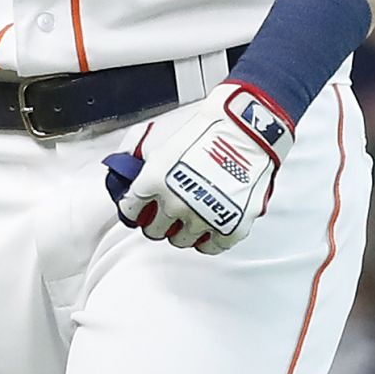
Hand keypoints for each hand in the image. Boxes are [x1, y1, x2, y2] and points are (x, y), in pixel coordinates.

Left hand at [102, 82, 291, 253]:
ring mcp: (202, 217)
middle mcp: (174, 203)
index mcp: (154, 181)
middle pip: (154, 230)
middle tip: (167, 212)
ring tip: (192, 215)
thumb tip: (128, 172)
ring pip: (181, 240)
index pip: (131, 211)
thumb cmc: (209, 127)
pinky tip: (209, 227)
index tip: (141, 210)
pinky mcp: (230, 226)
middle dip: (158, 220)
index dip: (136, 210)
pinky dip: (209, 239)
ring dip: (183, 229)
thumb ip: (142, 161)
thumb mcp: (164, 140)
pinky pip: (211, 247)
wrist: (247, 127)